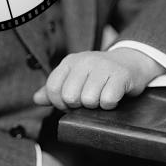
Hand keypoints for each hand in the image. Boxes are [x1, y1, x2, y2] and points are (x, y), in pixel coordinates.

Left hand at [33, 48, 165, 110]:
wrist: (129, 62)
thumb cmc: (98, 74)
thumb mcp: (75, 77)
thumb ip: (54, 89)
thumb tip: (36, 99)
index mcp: (70, 61)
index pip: (53, 88)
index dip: (59, 103)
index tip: (70, 103)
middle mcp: (84, 60)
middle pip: (70, 97)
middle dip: (79, 105)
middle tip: (89, 99)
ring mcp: (103, 66)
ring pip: (89, 101)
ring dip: (96, 105)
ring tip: (101, 95)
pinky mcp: (120, 75)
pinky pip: (108, 100)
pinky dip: (110, 104)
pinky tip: (113, 96)